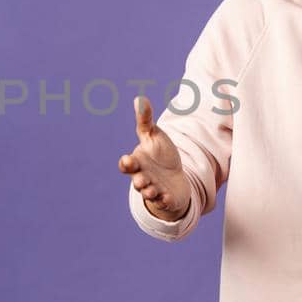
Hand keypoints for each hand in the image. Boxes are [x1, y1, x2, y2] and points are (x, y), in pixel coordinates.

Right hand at [118, 96, 193, 220]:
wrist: (175, 176)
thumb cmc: (161, 154)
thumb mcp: (153, 136)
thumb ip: (145, 120)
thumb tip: (140, 98)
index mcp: (137, 163)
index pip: (126, 165)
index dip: (125, 164)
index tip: (127, 160)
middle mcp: (143, 178)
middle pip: (137, 182)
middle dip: (139, 182)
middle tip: (143, 180)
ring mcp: (154, 190)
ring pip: (148, 194)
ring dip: (149, 193)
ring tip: (153, 190)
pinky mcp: (166, 198)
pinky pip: (164, 202)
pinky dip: (165, 201)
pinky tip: (168, 197)